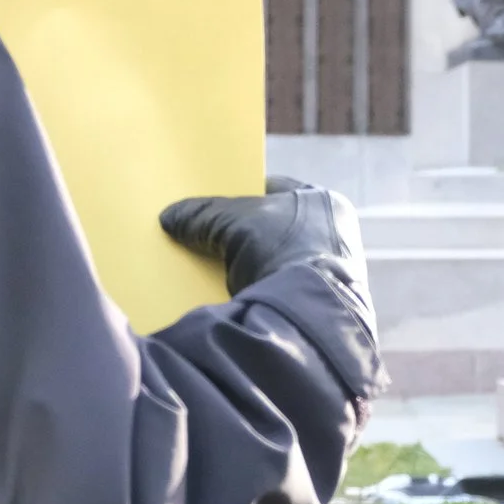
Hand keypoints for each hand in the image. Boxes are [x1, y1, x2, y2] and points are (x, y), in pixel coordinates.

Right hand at [160, 176, 364, 298]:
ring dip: (244, 262)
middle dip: (239, 230)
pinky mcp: (314, 305)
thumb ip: (203, 214)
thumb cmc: (281, 249)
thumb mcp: (234, 221)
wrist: (306, 314)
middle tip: (202, 231)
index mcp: (325, 203)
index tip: (210, 197)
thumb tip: (170, 217)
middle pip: (272, 226)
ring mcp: (327, 272)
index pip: (275, 188)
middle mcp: (333, 235)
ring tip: (206, 263)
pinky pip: (274, 287)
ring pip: (271, 259)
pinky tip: (224, 291)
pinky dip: (251, 287)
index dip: (241, 191)